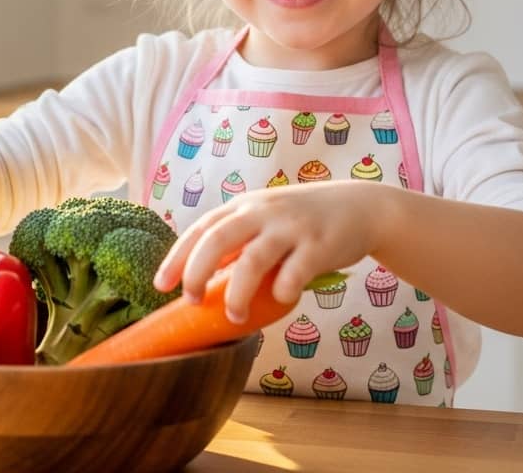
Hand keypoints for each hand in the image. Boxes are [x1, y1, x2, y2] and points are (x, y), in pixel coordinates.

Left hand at [152, 181, 393, 323]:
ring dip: (237, 292)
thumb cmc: (304, 221)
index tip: (160, 285)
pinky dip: (282, 291)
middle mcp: (263, 212)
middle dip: (196, 272)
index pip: (201, 229)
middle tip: (190, 301)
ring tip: (233, 316)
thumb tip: (203, 279)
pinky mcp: (319, 245)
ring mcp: (291, 227)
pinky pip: (294, 273)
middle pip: (217, 239)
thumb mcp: (266, 221)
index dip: (177, 257)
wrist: (362, 207)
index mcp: (245, 207)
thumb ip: (239, 243)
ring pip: (252, 259)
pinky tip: (282, 300)